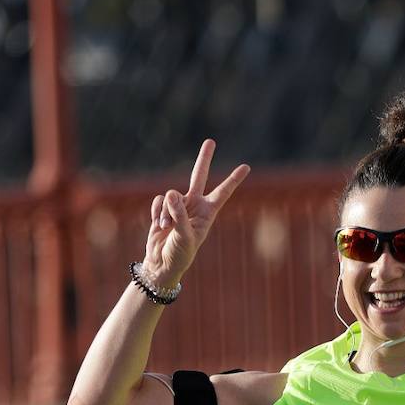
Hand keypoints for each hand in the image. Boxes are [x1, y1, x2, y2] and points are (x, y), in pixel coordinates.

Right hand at [144, 139, 250, 283]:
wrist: (162, 263)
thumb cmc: (180, 253)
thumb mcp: (184, 236)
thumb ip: (179, 214)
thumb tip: (171, 193)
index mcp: (207, 213)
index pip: (223, 193)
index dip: (233, 180)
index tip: (246, 167)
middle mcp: (194, 205)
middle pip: (199, 176)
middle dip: (204, 159)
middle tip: (211, 141)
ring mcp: (178, 206)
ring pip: (170, 195)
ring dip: (166, 212)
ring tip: (167, 228)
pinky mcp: (163, 208)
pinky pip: (159, 201)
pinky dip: (157, 212)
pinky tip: (159, 225)